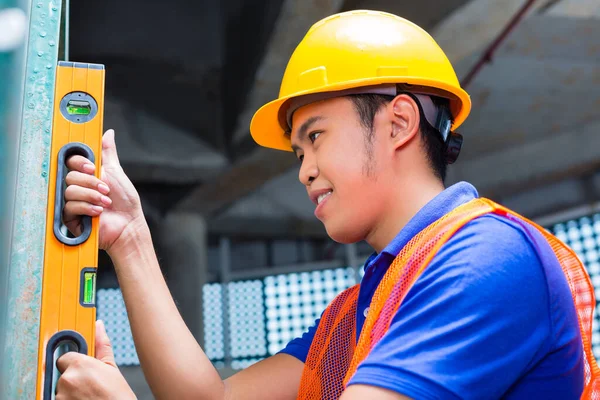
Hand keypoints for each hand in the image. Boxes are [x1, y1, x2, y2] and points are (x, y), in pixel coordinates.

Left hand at [55, 320, 135, 398]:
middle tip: (91, 387)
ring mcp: (60, 397)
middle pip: (64, 374)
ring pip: (62, 390)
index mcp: (80, 365)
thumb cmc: (118, 397)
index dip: (76, 364)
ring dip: (72, 393)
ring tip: (89, 397)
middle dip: (75, 380)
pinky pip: (61, 399)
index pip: (66, 357)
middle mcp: (67, 380)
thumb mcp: (112, 369)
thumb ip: (102, 345)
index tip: (83, 370)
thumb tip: (99, 326)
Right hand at [63, 129, 145, 251]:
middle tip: (105, 189)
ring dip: (91, 196)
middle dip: (91, 183)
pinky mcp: (70, 217)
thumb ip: (108, 153)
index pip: (71, 161)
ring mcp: (74, 201)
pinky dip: (86, 207)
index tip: (92, 167)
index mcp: (87, 175)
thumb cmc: (125, 201)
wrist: (128, 224)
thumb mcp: (116, 172)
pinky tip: (98, 212)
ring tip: (105, 202)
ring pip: (70, 190)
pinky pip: (69, 206)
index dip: (80, 163)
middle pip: (70, 176)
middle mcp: (79, 187)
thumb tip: (108, 133)